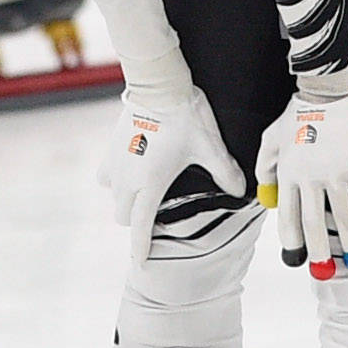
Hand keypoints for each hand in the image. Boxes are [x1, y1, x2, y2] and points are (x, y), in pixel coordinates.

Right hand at [104, 79, 246, 264]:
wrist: (157, 83)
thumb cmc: (185, 116)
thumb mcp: (210, 146)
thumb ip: (225, 172)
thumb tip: (241, 191)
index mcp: (150, 184)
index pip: (142, 227)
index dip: (141, 249)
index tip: (142, 265)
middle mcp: (128, 179)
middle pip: (124, 217)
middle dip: (137, 222)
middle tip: (155, 219)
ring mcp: (115, 164)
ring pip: (114, 198)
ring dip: (125, 202)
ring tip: (145, 194)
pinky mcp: (110, 148)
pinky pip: (106, 176)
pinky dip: (116, 181)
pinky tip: (132, 171)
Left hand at [257, 80, 347, 278]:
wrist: (327, 89)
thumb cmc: (298, 112)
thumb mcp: (271, 138)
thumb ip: (265, 166)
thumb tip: (266, 196)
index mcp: (286, 174)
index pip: (287, 217)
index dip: (291, 242)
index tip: (296, 259)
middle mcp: (307, 178)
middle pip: (312, 224)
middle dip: (319, 252)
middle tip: (324, 272)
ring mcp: (332, 173)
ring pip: (341, 216)